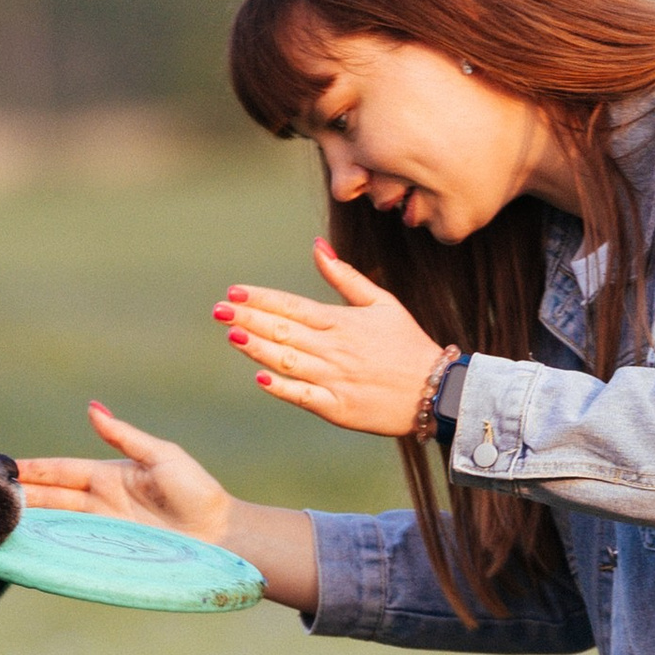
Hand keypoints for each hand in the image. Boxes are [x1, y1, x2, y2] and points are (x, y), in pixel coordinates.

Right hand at [17, 402, 235, 539]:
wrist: (221, 535)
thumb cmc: (197, 492)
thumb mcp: (161, 456)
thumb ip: (124, 436)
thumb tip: (93, 409)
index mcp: (107, 476)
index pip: (59, 471)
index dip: (32, 470)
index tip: (1, 467)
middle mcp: (99, 503)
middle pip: (50, 498)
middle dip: (18, 496)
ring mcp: (102, 529)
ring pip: (55, 523)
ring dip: (27, 522)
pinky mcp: (110, 552)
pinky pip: (73, 548)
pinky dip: (49, 548)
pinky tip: (28, 547)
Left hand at [214, 241, 446, 437]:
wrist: (436, 391)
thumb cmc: (407, 344)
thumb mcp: (382, 302)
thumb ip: (345, 276)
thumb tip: (317, 246)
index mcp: (342, 322)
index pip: (293, 306)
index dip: (261, 298)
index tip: (234, 292)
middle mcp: (335, 349)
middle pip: (283, 331)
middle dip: (248, 318)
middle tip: (219, 309)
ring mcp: (335, 379)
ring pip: (288, 361)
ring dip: (257, 348)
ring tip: (232, 334)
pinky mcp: (338, 408)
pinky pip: (304, 397)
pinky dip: (282, 388)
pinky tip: (260, 378)